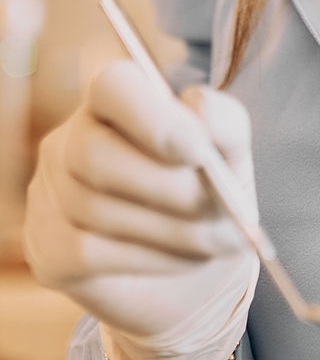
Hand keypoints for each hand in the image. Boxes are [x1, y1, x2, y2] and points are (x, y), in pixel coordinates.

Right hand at [24, 61, 259, 359]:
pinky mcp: (49, 250)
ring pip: (95, 207)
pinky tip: (182, 257)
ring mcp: (49, 196)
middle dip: (167, 186)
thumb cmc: (207, 195)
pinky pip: (89, 250)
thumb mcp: (231, 156)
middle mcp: (69, 140)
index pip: (112, 86)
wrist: (191, 273)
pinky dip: (150, 256)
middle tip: (220, 208)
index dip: (152, 118)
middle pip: (93, 153)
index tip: (198, 151)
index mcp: (116, 102)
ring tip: (218, 238)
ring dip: (171, 228)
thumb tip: (200, 109)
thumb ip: (226, 124)